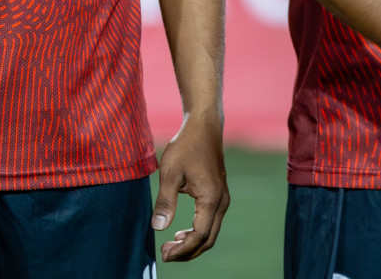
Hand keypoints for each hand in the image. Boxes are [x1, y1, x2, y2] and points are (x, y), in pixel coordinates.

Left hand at [151, 115, 228, 261]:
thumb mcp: (170, 173)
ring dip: (192, 243)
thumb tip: (158, 228)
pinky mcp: (219, 196)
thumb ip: (165, 202)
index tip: (164, 254)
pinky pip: (211, 222)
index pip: (199, 236)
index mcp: (211, 199)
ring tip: (171, 245)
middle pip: (208, 239)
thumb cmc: (185, 147)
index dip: (182, 249)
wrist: (203, 127)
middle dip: (188, 251)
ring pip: (211, 232)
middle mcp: (222, 203)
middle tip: (165, 254)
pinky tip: (181, 232)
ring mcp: (223, 199)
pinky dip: (198, 232)